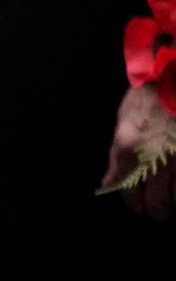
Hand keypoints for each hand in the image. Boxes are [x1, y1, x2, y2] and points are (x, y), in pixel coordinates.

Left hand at [104, 84, 175, 221]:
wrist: (175, 71)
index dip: (136, 205)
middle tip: (160, 209)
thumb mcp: (124, 119)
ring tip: (171, 197)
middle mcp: (156, 157)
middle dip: (157, 210)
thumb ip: (118, 156)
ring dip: (173, 201)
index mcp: (130, 148)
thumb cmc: (150, 93)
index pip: (128, 194)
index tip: (142, 207)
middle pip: (156, 203)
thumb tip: (111, 184)